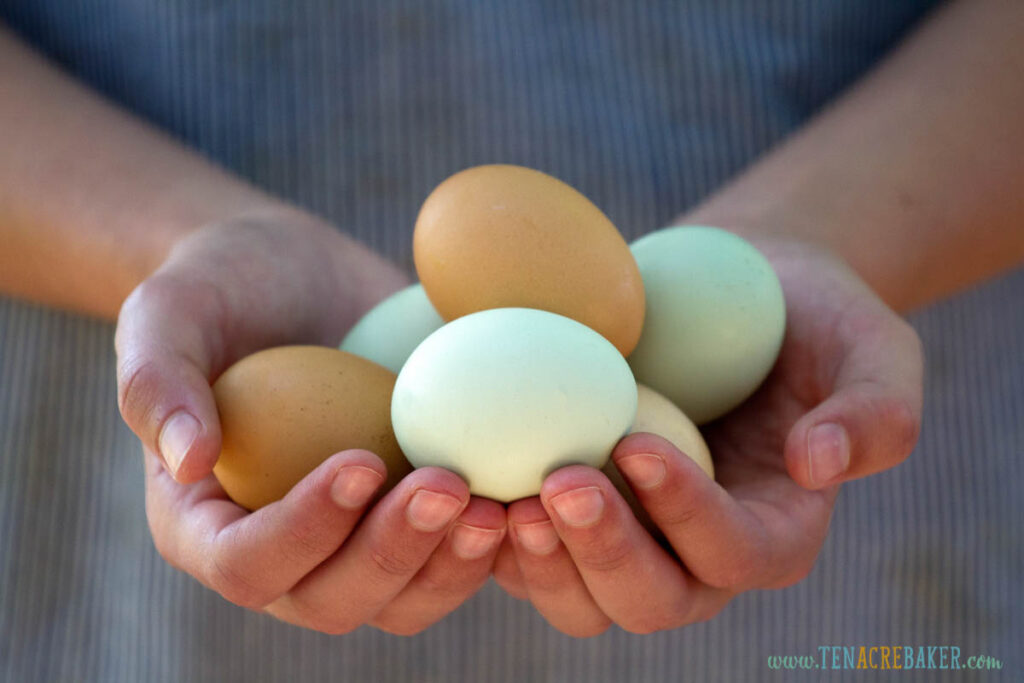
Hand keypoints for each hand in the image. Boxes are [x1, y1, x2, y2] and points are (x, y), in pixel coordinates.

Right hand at [116, 209, 505, 633]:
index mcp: (206, 521)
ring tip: (496, 505)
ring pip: (405, 599)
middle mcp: (284, 549)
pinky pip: (456, 559)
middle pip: (334, 598)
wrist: (294, 273)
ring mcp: (355, 539)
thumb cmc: (222, 286)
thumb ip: (156, 380)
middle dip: (392, 555)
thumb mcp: (169, 308)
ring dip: (452, 566)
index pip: (245, 564)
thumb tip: (186, 459)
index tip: (359, 461)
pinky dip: (496, 543)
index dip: (303, 531)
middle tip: (446, 485)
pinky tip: (533, 495)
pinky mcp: (413, 515)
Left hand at [493, 237, 923, 635]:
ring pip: (581, 600)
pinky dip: (494, 535)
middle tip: (555, 484)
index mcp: (774, 531)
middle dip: (602, 555)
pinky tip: (464, 482)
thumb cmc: (807, 317)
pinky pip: (527, 554)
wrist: (733, 294)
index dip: (686, 516)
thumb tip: (819, 465)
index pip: (734, 553)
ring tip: (500, 498)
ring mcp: (630, 541)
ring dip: (540, 563)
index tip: (634, 445)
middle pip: (650, 601)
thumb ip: (875, 409)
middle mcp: (696, 555)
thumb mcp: (869, 346)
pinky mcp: (571, 516)